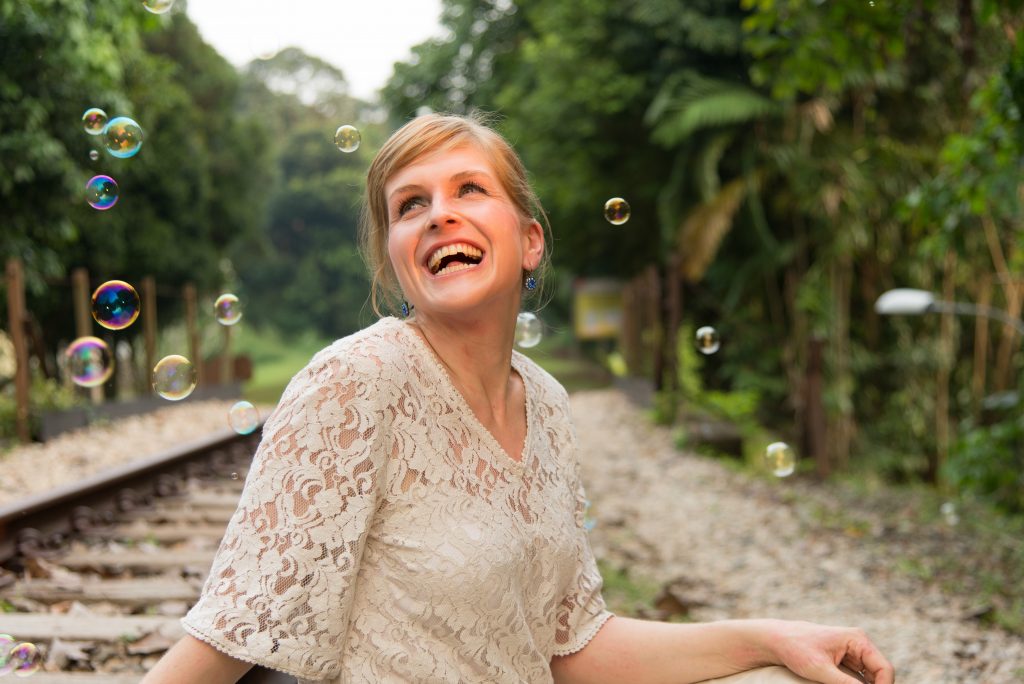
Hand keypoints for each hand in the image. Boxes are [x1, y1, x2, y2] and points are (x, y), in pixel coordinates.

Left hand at [766, 620, 894, 683]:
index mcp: (857, 640)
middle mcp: (859, 644)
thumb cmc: (796, 649)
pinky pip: (860, 678)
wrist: (777, 640)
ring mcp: (853, 653)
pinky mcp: (845, 661)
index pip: (884, 669)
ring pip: (871, 678)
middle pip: (880, 674)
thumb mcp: (821, 670)